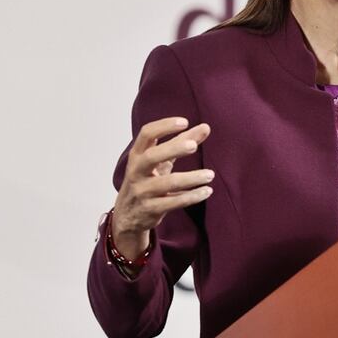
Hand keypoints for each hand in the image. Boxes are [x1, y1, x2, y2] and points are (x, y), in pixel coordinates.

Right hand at [111, 117, 213, 258]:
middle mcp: (136, 171)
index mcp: (138, 155)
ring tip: (210, 174)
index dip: (164, 126)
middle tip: (193, 146)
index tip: (185, 122)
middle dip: (173, 149)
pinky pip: (173, 203)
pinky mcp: (150, 209)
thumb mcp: (161, 161)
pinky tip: (207, 191)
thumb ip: (181, 143)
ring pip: (167, 183)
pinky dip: (192, 197)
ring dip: (191, 178)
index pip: (146, 134)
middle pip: (152, 156)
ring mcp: (142, 191)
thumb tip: (205, 127)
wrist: (127, 216)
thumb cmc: (147, 180)